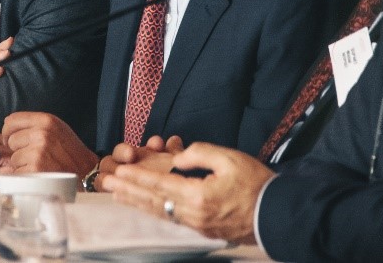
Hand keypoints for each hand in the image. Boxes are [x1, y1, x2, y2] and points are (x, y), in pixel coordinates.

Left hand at [1, 112, 97, 176]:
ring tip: (41, 165)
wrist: (88, 173)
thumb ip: (35, 124)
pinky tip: (40, 174)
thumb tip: (7, 123)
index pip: (12, 120)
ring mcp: (38, 152)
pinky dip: (26, 176)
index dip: (9, 131)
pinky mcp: (35, 170)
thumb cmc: (71, 152)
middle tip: (34, 155)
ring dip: (23, 164)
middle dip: (19, 149)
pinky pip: (18, 173)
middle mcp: (42, 134)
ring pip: (14, 158)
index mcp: (46, 120)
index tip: (12, 138)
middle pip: (11, 140)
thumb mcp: (58, 129)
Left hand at [102, 142, 272, 243]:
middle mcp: (193, 213)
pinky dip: (154, 210)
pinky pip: (171, 218)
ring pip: (160, 212)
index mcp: (198, 195)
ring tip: (118, 195)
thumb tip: (177, 158)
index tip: (119, 171)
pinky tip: (146, 206)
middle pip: (153, 201)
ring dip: (137, 202)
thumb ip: (200, 153)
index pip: (159, 184)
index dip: (137, 177)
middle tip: (108, 184)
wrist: (274, 214)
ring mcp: (197, 224)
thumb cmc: (256, 185)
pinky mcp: (202, 228)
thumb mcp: (229, 158)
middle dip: (129, 191)